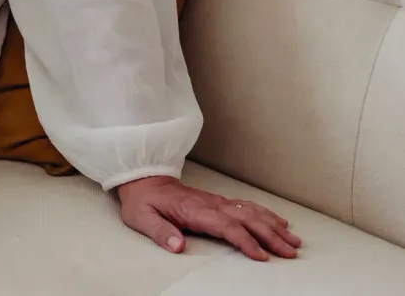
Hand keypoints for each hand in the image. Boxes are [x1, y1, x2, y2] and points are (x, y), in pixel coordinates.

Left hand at [118, 176, 301, 260]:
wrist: (142, 180)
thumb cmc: (143, 201)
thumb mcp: (142, 217)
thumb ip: (160, 232)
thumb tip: (177, 245)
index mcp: (193, 210)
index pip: (225, 226)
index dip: (244, 240)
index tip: (261, 256)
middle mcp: (209, 204)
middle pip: (246, 219)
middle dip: (270, 235)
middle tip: (290, 252)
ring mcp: (215, 201)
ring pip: (250, 212)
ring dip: (273, 226)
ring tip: (293, 241)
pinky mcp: (218, 201)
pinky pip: (246, 206)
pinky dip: (266, 213)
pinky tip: (279, 222)